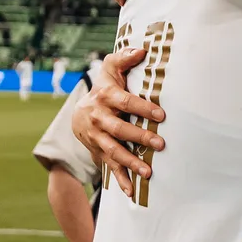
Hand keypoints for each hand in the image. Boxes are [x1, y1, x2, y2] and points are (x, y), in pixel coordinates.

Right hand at [73, 48, 166, 197]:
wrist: (79, 113)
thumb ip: (124, 58)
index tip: (161, 115)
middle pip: (119, 129)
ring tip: (148, 171)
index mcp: (105, 96)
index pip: (125, 102)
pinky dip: (120, 180)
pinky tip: (132, 192)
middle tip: (160, 144)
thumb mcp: (110, 68)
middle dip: (139, 138)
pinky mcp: (98, 151)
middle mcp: (98, 118)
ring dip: (130, 162)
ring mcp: (97, 137)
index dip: (142, 108)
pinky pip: (109, 167)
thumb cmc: (105, 86)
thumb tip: (142, 49)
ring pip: (113, 151)